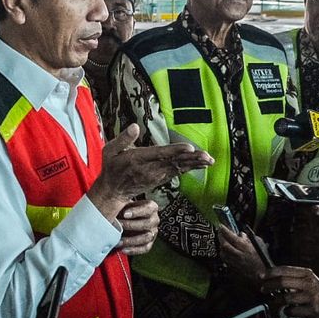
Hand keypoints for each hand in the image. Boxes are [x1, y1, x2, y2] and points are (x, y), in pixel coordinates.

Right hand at [89, 124, 213, 218]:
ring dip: (194, 164)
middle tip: (206, 156)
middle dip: (191, 159)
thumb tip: (135, 126)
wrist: (113, 191)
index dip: (175, 151)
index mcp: (138, 160)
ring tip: (208, 160)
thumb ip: (123, 139)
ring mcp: (156, 176)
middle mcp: (149, 169)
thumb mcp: (110, 151)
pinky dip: (190, 168)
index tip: (189, 147)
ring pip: (178, 168)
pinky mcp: (160, 179)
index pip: (159, 154)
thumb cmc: (112, 168)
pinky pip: (177, 172)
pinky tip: (201, 165)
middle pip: (173, 163)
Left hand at [117, 199, 158, 254]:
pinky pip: (144, 248)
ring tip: (118, 240)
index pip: (148, 208)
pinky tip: (123, 249)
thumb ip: (122, 203)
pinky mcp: (149, 243)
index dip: (137, 211)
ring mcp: (153, 232)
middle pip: (147, 223)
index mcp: (151, 208)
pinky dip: (133, 250)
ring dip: (130, 240)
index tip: (124, 214)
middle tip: (118, 225)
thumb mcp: (125, 204)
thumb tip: (112, 204)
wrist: (126, 220)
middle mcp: (154, 220)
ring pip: (146, 237)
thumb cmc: (125, 210)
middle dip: (131, 225)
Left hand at [218, 226, 266, 282]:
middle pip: (224, 245)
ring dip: (221, 246)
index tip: (221, 226)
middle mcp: (238, 255)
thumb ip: (249, 238)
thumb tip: (241, 234)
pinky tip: (226, 252)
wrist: (264, 275)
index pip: (231, 237)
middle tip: (220, 232)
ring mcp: (235, 263)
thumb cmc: (263, 259)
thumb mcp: (259, 245)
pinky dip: (224, 254)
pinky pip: (225, 260)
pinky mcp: (233, 268)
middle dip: (220, 237)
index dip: (225, 231)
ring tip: (223, 241)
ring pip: (223, 253)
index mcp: (245, 248)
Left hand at [260, 266, 318, 317]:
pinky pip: (293, 311)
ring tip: (274, 301)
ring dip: (276, 300)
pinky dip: (287, 311)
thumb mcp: (306, 279)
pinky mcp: (313, 310)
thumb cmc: (314, 291)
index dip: (270, 272)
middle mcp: (309, 284)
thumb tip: (267, 275)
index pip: (285, 270)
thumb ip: (290, 276)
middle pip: (283, 282)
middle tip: (262, 289)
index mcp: (306, 273)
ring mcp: (312, 297)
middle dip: (269, 285)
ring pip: (286, 298)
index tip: (260, 276)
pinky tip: (287, 310)